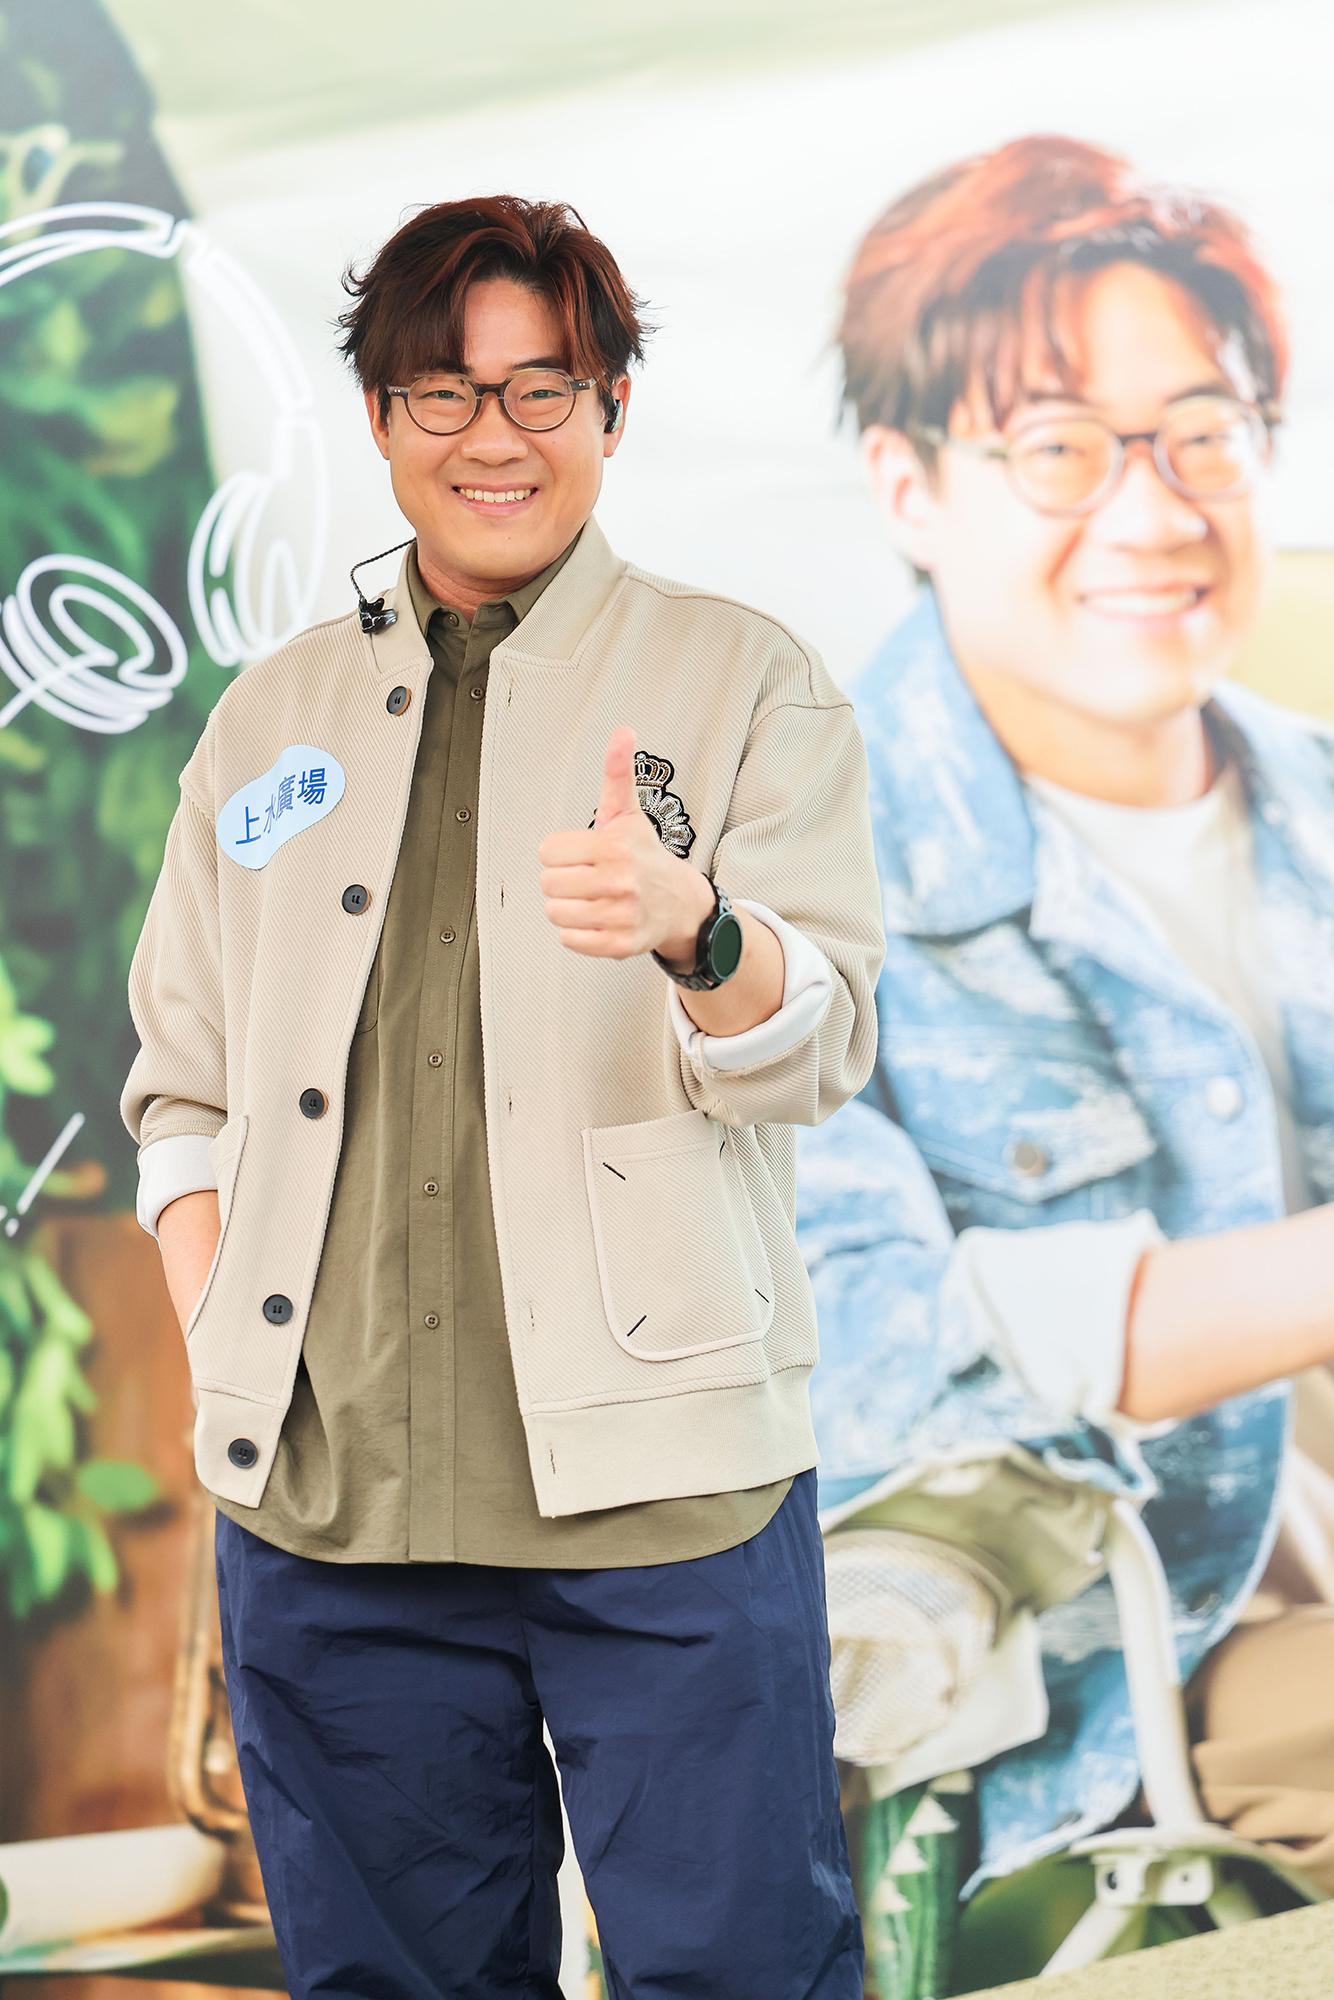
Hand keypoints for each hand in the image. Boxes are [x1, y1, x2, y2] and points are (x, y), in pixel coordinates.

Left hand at [538, 726, 713, 961]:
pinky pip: (571, 941)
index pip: (547, 852)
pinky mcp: (621, 945)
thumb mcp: (627, 814)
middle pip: (548, 884)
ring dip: (567, 908)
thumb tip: (623, 731)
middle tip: (586, 878)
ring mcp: (622, 915)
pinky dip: (577, 934)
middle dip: (562, 881)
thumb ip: (617, 774)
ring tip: (591, 899)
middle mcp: (620, 881)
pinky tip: (597, 919)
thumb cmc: (643, 855)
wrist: (680, 903)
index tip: (582, 855)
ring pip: (556, 914)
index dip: (560, 853)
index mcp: (614, 846)